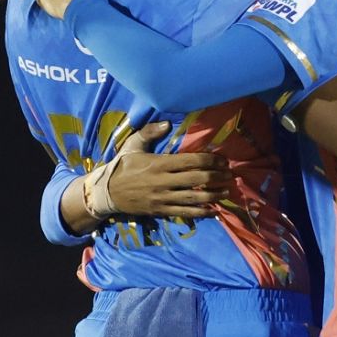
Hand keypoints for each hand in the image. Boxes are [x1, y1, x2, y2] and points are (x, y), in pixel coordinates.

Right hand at [106, 121, 233, 218]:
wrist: (106, 192)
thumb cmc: (123, 166)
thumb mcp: (133, 145)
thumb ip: (150, 132)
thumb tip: (167, 124)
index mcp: (159, 163)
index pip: (191, 161)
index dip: (211, 160)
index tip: (223, 160)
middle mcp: (163, 181)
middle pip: (197, 179)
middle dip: (217, 177)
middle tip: (230, 175)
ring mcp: (163, 198)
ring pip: (194, 197)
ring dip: (213, 195)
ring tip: (226, 192)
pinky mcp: (161, 210)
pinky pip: (184, 213)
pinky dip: (201, 213)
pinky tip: (213, 211)